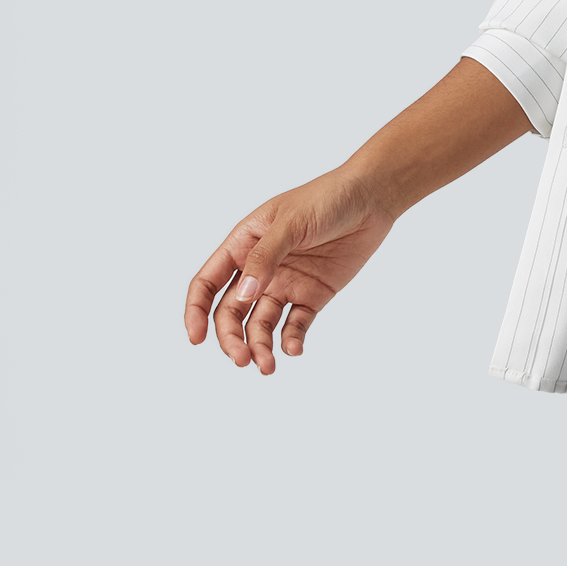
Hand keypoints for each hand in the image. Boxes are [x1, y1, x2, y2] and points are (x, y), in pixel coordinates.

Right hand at [184, 168, 393, 374]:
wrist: (371, 199)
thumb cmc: (325, 199)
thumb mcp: (290, 224)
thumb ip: (264, 258)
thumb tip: (243, 295)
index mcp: (242, 245)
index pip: (207, 283)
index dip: (196, 311)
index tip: (196, 339)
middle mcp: (259, 269)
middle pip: (232, 312)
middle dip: (232, 338)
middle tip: (243, 360)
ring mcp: (285, 283)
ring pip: (262, 323)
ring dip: (260, 346)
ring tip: (268, 366)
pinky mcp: (313, 295)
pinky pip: (296, 324)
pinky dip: (292, 340)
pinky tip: (294, 350)